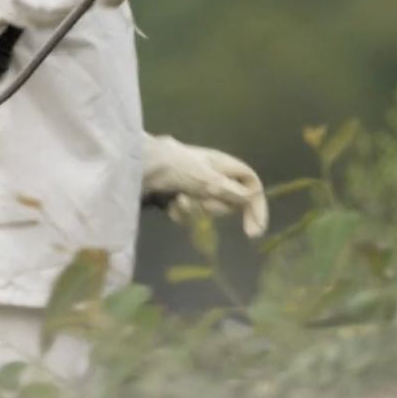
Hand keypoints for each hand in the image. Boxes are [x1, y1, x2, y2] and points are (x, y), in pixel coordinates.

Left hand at [142, 134, 267, 237]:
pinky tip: (168, 204)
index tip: (254, 232)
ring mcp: (193, 187)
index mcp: (223, 165)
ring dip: (194, 209)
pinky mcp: (176, 198)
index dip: (257, 205)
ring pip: (207, 210)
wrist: (140, 167)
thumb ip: (232, 193)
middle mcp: (211, 175)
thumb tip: (251, 200)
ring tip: (178, 199)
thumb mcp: (210, 181)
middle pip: (228, 202)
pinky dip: (180, 212)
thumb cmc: (178, 168)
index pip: (251, 183)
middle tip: (201, 199)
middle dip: (213, 206)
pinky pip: (189, 215)